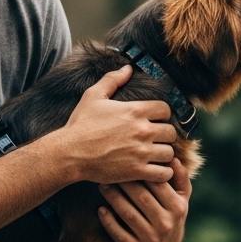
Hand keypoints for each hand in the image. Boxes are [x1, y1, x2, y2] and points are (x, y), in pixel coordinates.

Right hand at [53, 66, 178, 185]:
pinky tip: (153, 171)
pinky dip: (162, 174)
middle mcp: (142, 130)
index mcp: (134, 111)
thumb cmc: (80, 125)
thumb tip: (128, 67)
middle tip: (155, 140)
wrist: (69, 153)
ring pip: (169, 153)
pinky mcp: (137, 171)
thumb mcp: (93, 96)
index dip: (162, 115)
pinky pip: (163, 174)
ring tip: (154, 156)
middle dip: (164, 136)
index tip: (154, 121)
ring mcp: (141, 152)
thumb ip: (112, 80)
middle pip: (171, 132)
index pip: (166, 110)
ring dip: (163, 155)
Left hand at [98, 157, 190, 241]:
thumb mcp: (182, 199)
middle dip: (124, 183)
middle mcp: (166, 224)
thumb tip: (173, 159)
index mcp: (178, 208)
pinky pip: (120, 234)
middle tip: (110, 171)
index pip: (158, 185)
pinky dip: (109, 222)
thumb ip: (180, 179)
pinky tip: (101, 209)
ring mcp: (152, 239)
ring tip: (103, 186)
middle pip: (141, 198)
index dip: (142, 172)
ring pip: (128, 214)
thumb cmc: (171, 216)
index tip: (127, 162)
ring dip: (113, 198)